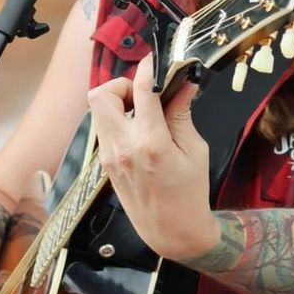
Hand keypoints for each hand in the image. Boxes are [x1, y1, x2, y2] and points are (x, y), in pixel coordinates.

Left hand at [88, 56, 219, 261]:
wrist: (172, 233)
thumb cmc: (190, 193)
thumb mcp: (195, 150)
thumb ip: (182, 113)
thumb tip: (183, 82)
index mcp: (150, 143)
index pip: (141, 89)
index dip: (149, 67)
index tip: (158, 61)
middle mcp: (122, 147)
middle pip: (100, 94)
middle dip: (122, 85)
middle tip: (144, 93)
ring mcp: (108, 156)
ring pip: (98, 110)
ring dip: (118, 102)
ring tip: (144, 111)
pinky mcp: (105, 163)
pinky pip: (104, 128)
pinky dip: (118, 119)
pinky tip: (140, 129)